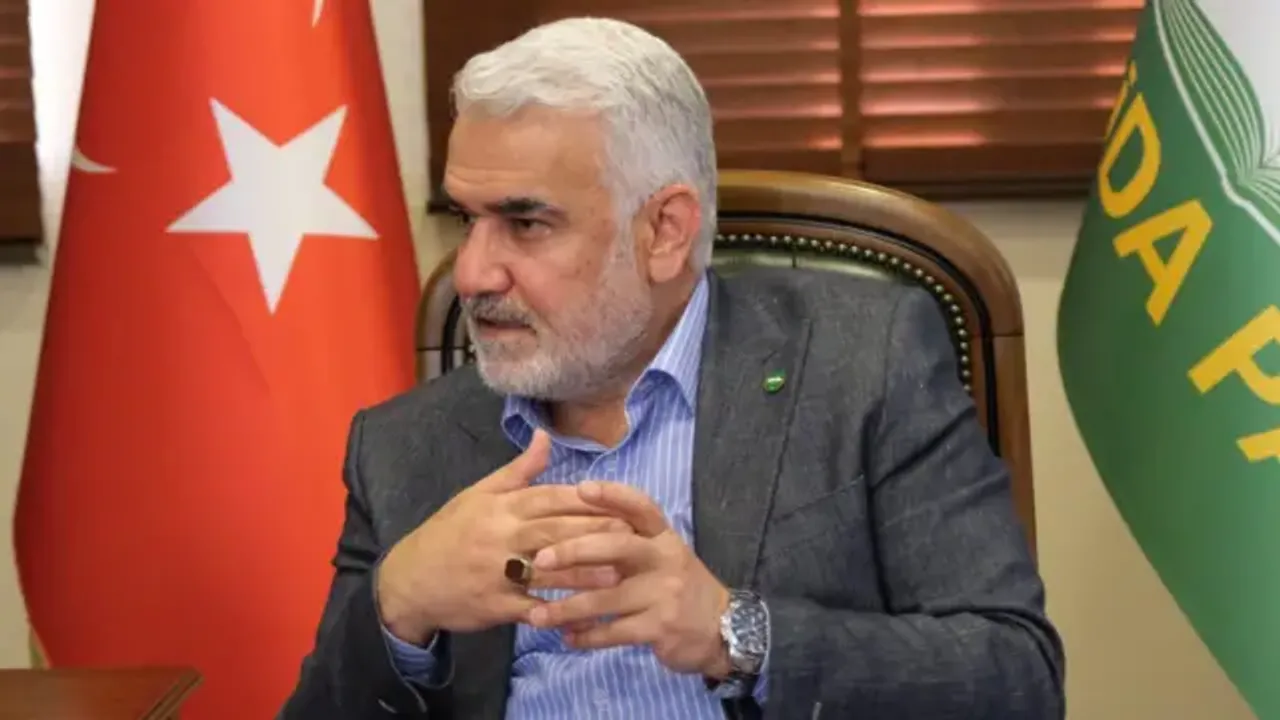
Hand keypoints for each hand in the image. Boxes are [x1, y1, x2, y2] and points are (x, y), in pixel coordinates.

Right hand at [376, 431, 632, 643]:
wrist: (409, 580)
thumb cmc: (449, 533)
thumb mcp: (477, 494)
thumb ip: (518, 470)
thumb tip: (546, 435)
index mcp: (500, 507)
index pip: (549, 498)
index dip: (585, 500)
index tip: (619, 502)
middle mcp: (501, 536)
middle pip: (553, 531)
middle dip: (593, 532)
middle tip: (630, 534)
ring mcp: (497, 572)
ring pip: (546, 570)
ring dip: (583, 573)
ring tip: (618, 572)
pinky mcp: (495, 605)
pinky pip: (529, 607)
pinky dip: (555, 610)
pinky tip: (582, 612)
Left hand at [525, 481, 731, 677]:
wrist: (722, 628)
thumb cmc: (677, 585)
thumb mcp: (662, 554)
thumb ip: (628, 539)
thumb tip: (577, 520)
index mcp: (663, 536)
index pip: (640, 506)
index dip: (612, 494)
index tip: (580, 487)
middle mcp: (665, 558)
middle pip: (617, 545)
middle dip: (575, 550)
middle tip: (541, 559)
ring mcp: (664, 593)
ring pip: (606, 597)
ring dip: (567, 607)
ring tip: (537, 616)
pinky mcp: (661, 626)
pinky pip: (615, 631)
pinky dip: (587, 636)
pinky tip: (567, 638)